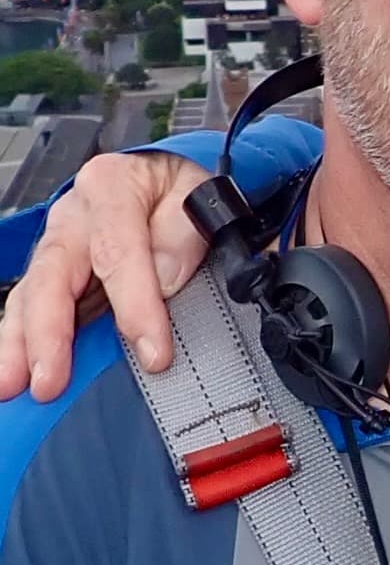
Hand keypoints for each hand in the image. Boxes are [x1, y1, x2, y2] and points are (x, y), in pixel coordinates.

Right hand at [0, 152, 212, 401]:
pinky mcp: (53, 275)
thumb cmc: (176, 191)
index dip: (135, 305)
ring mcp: (57, 246)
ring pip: (31, 296)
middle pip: (54, 275)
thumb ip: (184, 233)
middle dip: (50, 334)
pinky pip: (30, 310)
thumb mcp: (197, 193)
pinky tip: (13, 375)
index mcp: (110, 187)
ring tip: (13, 385)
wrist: (159, 179)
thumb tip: (164, 280)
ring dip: (20, 345)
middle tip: (50, 381)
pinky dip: (20, 344)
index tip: (154, 353)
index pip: (118, 251)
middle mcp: (73, 217)